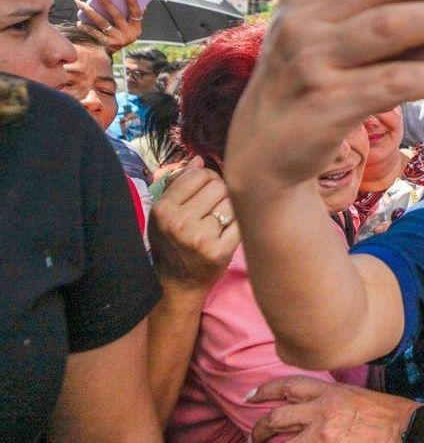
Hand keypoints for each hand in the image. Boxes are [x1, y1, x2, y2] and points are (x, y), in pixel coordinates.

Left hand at [74, 0, 143, 51]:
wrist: (107, 57)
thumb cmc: (119, 35)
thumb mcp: (128, 27)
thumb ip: (132, 16)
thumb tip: (140, 3)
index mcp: (136, 29)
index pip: (136, 13)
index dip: (132, 2)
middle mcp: (128, 36)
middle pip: (117, 16)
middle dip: (107, 3)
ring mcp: (117, 41)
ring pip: (103, 23)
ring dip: (91, 12)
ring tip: (80, 3)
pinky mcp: (105, 46)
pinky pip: (94, 34)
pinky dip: (86, 27)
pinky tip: (80, 22)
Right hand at [147, 158, 239, 297]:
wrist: (178, 283)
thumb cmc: (172, 242)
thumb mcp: (164, 213)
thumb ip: (178, 184)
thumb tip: (199, 159)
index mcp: (163, 209)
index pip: (198, 175)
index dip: (207, 179)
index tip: (206, 191)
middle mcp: (180, 223)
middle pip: (218, 186)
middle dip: (220, 193)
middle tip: (215, 207)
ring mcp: (201, 238)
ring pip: (232, 201)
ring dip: (230, 207)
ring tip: (220, 220)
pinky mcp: (220, 251)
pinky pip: (240, 221)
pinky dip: (238, 223)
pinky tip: (228, 231)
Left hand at [248, 376, 410, 442]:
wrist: (406, 433)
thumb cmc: (388, 413)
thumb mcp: (357, 394)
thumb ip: (333, 398)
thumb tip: (318, 405)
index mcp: (328, 393)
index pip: (287, 386)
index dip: (264, 391)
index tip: (250, 397)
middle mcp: (320, 412)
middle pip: (275, 419)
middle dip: (258, 432)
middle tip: (252, 441)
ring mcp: (323, 438)